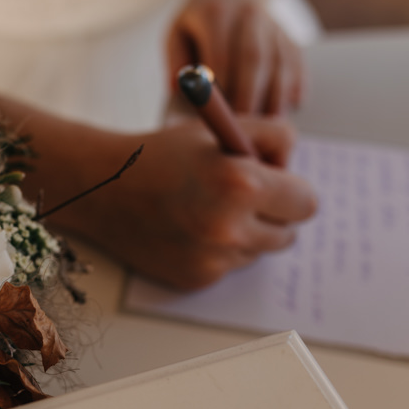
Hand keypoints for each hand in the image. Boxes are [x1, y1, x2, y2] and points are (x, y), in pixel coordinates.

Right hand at [75, 115, 317, 290]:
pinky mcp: (197, 279)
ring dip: (246, 232)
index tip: (277, 182)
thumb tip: (291, 167)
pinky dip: (219, 249)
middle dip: (274, 213)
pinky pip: (229, 265)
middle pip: (289, 233)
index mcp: (241, 183)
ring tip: (208, 207)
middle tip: (246, 195)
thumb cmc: (159, 154)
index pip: (307, 202)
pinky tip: (189, 227)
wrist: (102, 188)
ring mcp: (213, 260)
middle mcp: (230, 228)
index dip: (292, 188)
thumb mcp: (216, 129)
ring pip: (259, 251)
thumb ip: (269, 138)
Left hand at [167, 0, 304, 115]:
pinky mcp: (290, 36)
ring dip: (275, 97)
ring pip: (280, 63)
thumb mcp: (177, 31)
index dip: (221, 86)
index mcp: (215, 14)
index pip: (221, 54)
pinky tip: (290, 106)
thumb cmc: (199, 19)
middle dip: (249, 96)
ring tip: (267, 125)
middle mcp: (248, 15)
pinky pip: (298, 63)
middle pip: (254, 59)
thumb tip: (179, 93)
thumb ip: (176, 62)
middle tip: (244, 127)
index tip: (219, 114)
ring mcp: (273, 24)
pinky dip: (296, 86)